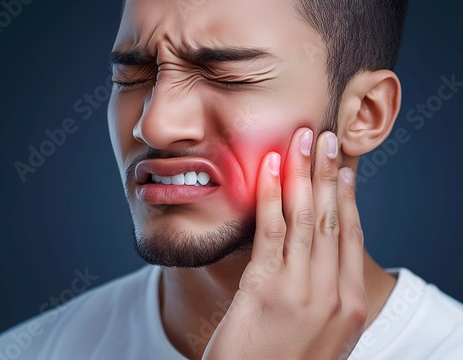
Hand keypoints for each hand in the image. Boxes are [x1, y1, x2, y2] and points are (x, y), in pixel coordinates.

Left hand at [202, 129, 366, 359]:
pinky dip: (272, 194)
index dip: (347, 198)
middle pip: (331, 219)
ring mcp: (302, 290)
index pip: (351, 237)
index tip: (344, 170)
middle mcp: (332, 294)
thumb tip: (312, 258)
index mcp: (350, 306)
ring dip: (304, 173)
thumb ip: (321, 295)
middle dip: (328, 174)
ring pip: (305, 218)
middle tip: (327, 138)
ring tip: (304, 139)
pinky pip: (272, 230)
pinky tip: (271, 167)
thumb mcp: (317, 334)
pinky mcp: (267, 288)